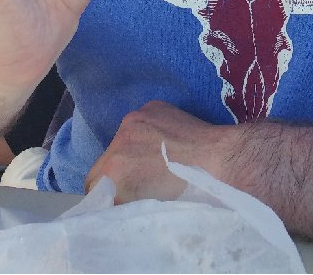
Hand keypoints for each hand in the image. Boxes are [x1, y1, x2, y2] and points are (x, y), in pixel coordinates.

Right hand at [85, 100, 232, 202]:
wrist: (220, 160)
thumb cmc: (187, 193)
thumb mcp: (146, 207)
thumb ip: (122, 201)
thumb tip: (114, 203)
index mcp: (114, 169)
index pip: (92, 185)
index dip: (106, 195)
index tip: (120, 200)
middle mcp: (120, 139)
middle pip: (104, 162)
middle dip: (116, 173)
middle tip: (138, 184)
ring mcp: (136, 118)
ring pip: (120, 141)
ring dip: (130, 152)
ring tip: (155, 162)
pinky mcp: (151, 106)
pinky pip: (138, 124)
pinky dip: (146, 134)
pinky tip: (164, 143)